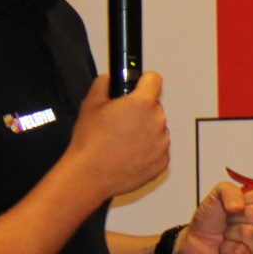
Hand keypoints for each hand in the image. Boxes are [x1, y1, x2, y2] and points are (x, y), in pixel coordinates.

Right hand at [66, 73, 169, 201]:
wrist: (90, 174)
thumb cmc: (90, 142)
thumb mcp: (91, 103)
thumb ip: (104, 84)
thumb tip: (110, 79)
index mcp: (142, 103)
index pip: (154, 79)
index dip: (145, 80)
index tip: (140, 84)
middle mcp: (157, 121)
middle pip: (154, 107)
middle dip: (141, 110)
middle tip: (121, 120)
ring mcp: (162, 143)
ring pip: (157, 128)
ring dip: (145, 131)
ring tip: (122, 140)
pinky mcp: (163, 161)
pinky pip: (158, 149)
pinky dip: (148, 150)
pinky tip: (129, 153)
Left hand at [174, 180, 252, 253]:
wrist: (192, 242)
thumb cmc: (211, 220)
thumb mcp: (217, 196)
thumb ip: (229, 191)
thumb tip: (239, 207)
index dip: (246, 200)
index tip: (235, 208)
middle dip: (234, 218)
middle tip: (228, 225)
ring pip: (251, 235)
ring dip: (230, 234)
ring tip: (226, 238)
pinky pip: (241, 253)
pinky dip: (226, 249)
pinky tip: (225, 252)